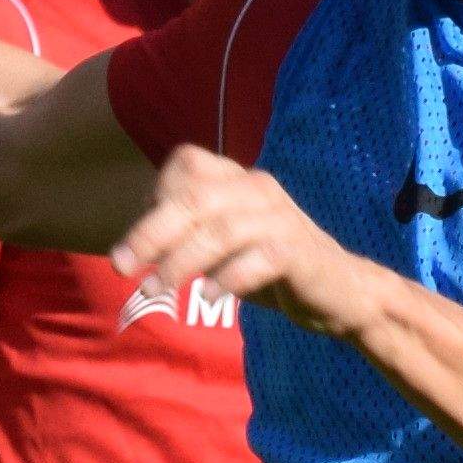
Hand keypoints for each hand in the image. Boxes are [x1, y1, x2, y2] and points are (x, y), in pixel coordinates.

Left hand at [110, 148, 357, 338]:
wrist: (340, 291)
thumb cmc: (271, 266)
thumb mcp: (223, 244)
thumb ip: (186, 234)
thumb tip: (132, 248)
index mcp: (238, 179)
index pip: (187, 164)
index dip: (155, 196)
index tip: (138, 240)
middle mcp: (257, 188)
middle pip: (195, 198)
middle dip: (151, 233)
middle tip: (122, 267)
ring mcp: (280, 218)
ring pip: (220, 230)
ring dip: (180, 262)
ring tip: (155, 290)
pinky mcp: (298, 251)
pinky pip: (258, 258)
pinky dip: (228, 278)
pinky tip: (210, 298)